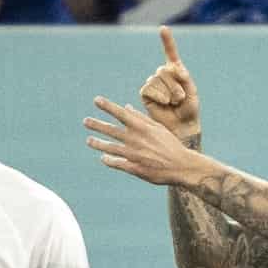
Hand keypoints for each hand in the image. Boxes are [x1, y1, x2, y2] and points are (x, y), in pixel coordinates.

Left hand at [86, 96, 205, 186]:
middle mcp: (135, 139)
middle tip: (86, 121)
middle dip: (97, 125)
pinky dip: (108, 160)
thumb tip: (126, 107)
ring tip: (89, 140)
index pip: (120, 113)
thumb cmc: (171, 144)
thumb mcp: (158, 127)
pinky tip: (103, 158)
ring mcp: (133, 155)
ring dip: (98, 143)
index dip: (107, 106)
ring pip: (110, 148)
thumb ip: (141, 117)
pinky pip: (117, 163)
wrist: (181, 166)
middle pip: (111, 130)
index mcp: (141, 127)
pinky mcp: (134, 168)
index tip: (96, 100)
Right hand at [139, 27, 200, 139]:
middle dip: (175, 84)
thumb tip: (169, 68)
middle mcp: (163, 74)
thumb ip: (183, 77)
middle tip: (181, 98)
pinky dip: (159, 96)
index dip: (167, 40)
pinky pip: (149, 88)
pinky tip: (164, 104)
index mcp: (176, 70)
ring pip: (157, 79)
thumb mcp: (191, 91)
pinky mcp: (145, 93)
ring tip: (174, 103)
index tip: (163, 28)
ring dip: (169, 92)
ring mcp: (153, 83)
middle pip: (164, 70)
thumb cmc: (189, 109)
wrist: (182, 125)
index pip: (170, 52)